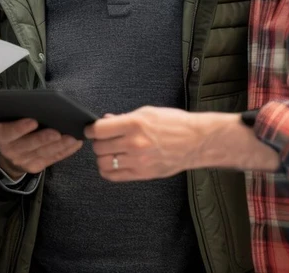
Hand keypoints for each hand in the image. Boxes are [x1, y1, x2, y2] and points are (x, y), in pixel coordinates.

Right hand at [0, 117, 82, 178]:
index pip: (8, 132)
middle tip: (57, 132)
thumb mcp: (5, 116)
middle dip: (43, 139)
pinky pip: (52, 159)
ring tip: (72, 137)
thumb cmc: (12, 124)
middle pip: (27, 145)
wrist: (10, 148)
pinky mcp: (35, 166)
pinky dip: (65, 151)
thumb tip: (26, 99)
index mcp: (0, 134)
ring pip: (43, 153)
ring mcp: (23, 160)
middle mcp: (9, 150)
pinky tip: (76, 143)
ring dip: (59, 145)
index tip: (33, 121)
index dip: (20, 128)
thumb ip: (12, 110)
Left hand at [85, 107, 205, 181]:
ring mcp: (138, 161)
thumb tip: (105, 121)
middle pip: (99, 147)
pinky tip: (114, 163)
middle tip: (104, 139)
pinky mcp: (142, 174)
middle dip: (98, 142)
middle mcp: (134, 143)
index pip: (99, 130)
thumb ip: (124, 118)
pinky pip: (114, 176)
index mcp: (135, 124)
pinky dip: (108, 170)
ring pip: (103, 163)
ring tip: (110, 151)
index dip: (91, 129)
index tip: (92, 129)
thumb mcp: (148, 113)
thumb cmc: (174, 124)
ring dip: (103, 157)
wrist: (196, 141)